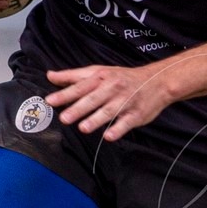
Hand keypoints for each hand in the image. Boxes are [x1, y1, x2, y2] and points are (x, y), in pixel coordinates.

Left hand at [45, 62, 179, 141]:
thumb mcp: (99, 71)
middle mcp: (112, 89)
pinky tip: (109, 136)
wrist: (157, 81)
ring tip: (83, 128)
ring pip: (109, 111)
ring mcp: (125, 102)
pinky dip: (118, 129)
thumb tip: (50, 76)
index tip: (50, 101)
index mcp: (101, 78)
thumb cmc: (123, 77)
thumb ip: (73, 76)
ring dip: (96, 120)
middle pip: (93, 99)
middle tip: (64, 118)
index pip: (80, 87)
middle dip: (78, 108)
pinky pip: (126, 122)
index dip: (65, 94)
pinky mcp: (136, 114)